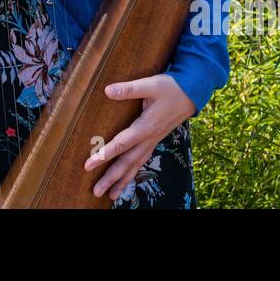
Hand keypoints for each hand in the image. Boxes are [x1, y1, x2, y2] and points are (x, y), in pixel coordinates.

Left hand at [84, 74, 195, 201]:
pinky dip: (133, 173)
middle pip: (127, 162)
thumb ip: (129, 89)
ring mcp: (152, 141)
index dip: (105, 154)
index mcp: (146, 126)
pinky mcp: (154, 140)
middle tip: (96, 192)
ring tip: (110, 196)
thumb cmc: (170, 88)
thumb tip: (108, 90)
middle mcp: (149, 138)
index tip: (88, 165)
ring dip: (122, 181)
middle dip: (111, 178)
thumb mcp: (150, 85)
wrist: (191, 93)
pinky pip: (142, 161)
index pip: (122, 144)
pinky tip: (126, 180)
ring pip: (136, 165)